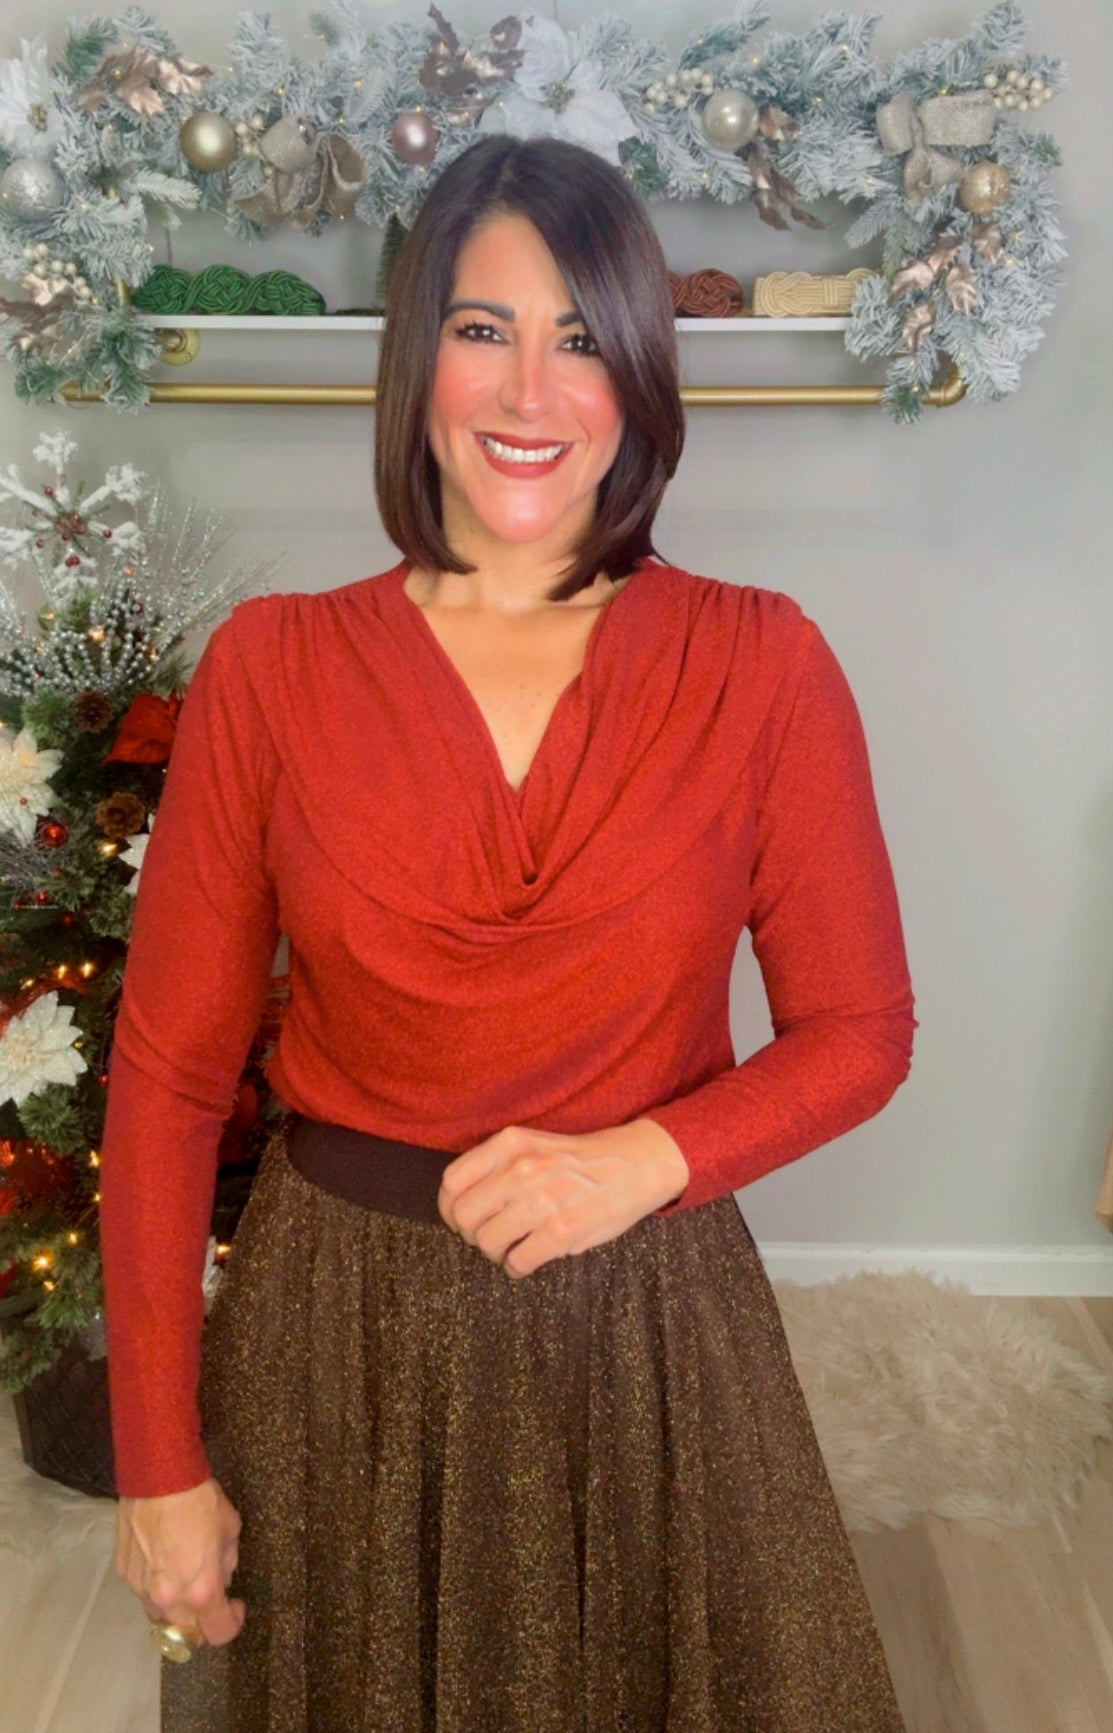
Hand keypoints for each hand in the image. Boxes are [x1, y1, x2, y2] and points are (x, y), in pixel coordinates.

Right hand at [115, 1476, 244, 1649]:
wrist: (157, 1477)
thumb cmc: (200, 1500)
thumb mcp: (230, 1529)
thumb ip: (227, 1563)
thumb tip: (221, 1577)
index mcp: (201, 1592)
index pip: (218, 1633)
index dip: (232, 1622)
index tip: (235, 1605)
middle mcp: (168, 1600)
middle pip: (185, 1635)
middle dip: (201, 1621)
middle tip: (209, 1597)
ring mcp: (141, 1589)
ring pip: (160, 1618)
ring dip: (175, 1608)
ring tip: (183, 1579)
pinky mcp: (124, 1574)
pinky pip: (143, 1593)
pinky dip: (155, 1587)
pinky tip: (162, 1561)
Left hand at [437, 1118, 688, 1277]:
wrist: (635, 1164)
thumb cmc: (580, 1160)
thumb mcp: (533, 1144)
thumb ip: (497, 1165)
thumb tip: (462, 1204)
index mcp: (509, 1144)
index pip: (452, 1181)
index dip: (450, 1208)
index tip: (461, 1219)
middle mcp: (521, 1169)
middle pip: (464, 1216)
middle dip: (471, 1234)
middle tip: (489, 1237)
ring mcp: (541, 1201)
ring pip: (487, 1242)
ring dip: (495, 1253)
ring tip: (511, 1248)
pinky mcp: (562, 1231)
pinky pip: (518, 1261)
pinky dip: (517, 1267)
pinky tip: (528, 1259)